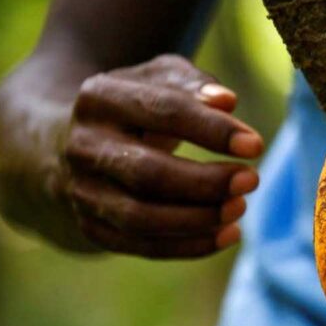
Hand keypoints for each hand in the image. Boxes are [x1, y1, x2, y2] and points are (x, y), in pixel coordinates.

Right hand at [62, 54, 262, 257]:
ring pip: (141, 218)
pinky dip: (189, 246)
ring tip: (240, 208)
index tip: (255, 146)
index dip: (212, 130)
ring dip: (198, 219)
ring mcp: (82, 192)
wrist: (70, 142)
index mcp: (99, 98)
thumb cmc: (135, 106)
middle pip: (148, 174)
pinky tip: (228, 234)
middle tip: (251, 180)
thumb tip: (227, 102)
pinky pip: (142, 246)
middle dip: (206, 182)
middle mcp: (83, 147)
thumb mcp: (158, 79)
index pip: (163, 112)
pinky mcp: (91, 227)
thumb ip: (193, 84)